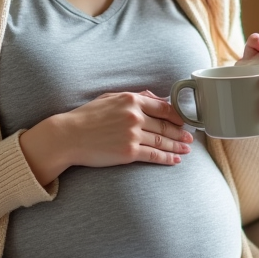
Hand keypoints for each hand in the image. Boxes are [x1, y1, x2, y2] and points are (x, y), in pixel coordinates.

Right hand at [19, 90, 192, 185]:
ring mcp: (132, 135)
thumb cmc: (87, 116)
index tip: (183, 122)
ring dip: (177, 147)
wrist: (68, 136)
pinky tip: (175, 160)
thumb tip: (156, 98)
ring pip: (162, 141)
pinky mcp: (128, 152)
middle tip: (190, 138)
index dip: (177, 116)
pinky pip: (153, 155)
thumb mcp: (110, 98)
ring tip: (186, 150)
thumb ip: (134, 97)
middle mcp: (134, 116)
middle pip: (165, 126)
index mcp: (131, 100)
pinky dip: (166, 159)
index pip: (164, 108)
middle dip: (180, 133)